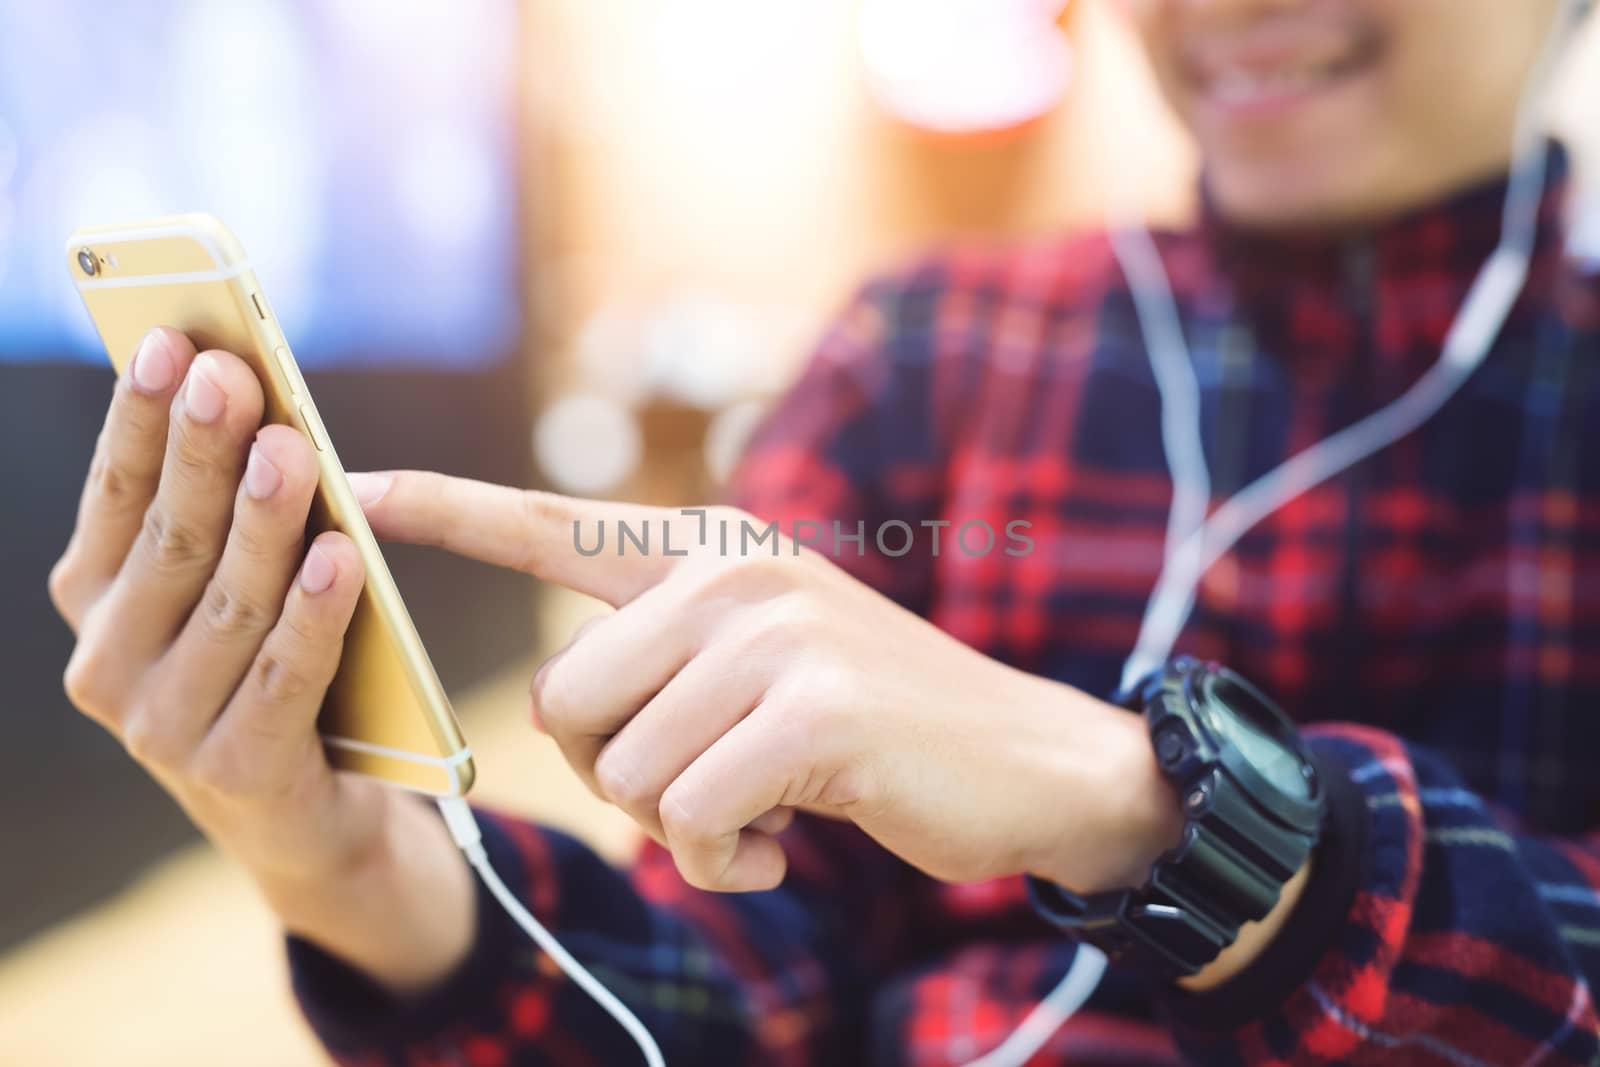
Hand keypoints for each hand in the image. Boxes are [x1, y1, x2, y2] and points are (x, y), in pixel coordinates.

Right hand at [49, 330, 472, 993]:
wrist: (303, 810)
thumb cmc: (267, 662)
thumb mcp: (233, 581)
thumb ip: (226, 507)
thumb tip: (251, 390)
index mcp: (95, 601)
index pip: (118, 494)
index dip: (143, 417)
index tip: (173, 340)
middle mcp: (107, 662)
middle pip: (171, 540)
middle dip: (202, 452)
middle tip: (232, 376)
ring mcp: (160, 727)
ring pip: (227, 604)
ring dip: (262, 523)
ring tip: (293, 451)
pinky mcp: (232, 771)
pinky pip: (282, 678)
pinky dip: (315, 615)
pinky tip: (343, 555)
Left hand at [350, 471, 1185, 893]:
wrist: (1023, 760)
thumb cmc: (873, 729)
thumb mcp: (764, 669)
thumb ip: (667, 662)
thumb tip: (571, 722)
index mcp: (711, 551)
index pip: (555, 524)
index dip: (450, 509)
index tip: (359, 483)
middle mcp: (731, 571)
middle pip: (563, 702)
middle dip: (617, 776)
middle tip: (707, 784)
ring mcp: (772, 632)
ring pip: (621, 770)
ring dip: (680, 824)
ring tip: (764, 805)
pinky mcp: (809, 708)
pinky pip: (683, 816)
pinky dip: (721, 858)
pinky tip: (783, 840)